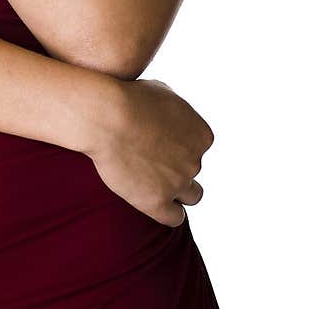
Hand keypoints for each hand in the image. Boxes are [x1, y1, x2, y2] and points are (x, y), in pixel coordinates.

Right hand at [87, 78, 213, 227]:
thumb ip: (176, 110)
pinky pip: (174, 217)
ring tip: (154, 183)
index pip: (198, 146)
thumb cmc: (128, 97)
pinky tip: (152, 201)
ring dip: (177, 190)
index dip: (178, 144)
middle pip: (192, 169)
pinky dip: (167, 212)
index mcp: (202, 135)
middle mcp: (196, 160)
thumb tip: (173, 117)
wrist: (105, 116)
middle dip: (174, 165)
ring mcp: (178, 183)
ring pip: (192, 196)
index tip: (157, 141)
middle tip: (147, 157)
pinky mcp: (158, 202)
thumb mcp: (161, 91)